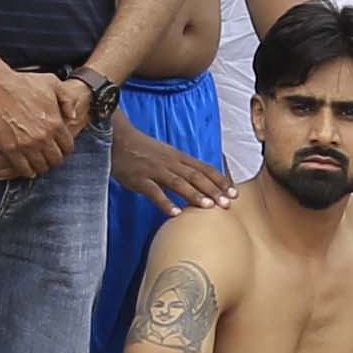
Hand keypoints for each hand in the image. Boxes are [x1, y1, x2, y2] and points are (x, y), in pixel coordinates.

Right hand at [0, 68, 85, 179]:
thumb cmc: (22, 82)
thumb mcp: (52, 83)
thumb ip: (67, 101)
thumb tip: (73, 117)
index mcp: (56, 123)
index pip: (68, 147)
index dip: (65, 150)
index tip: (60, 149)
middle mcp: (44, 137)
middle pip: (56, 160)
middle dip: (54, 160)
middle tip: (49, 158)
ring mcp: (27, 144)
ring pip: (40, 166)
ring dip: (40, 166)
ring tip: (38, 164)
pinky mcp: (10, 148)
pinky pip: (22, 168)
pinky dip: (26, 171)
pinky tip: (27, 169)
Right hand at [103, 111, 224, 211]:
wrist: (118, 139)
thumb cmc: (143, 149)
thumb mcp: (167, 154)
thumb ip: (183, 166)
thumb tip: (202, 180)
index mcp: (179, 157)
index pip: (205, 168)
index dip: (220, 181)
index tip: (234, 193)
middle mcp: (171, 163)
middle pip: (196, 176)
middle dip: (213, 190)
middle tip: (227, 204)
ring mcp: (155, 170)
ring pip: (178, 182)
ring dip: (194, 195)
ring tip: (208, 207)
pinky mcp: (140, 179)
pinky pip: (154, 192)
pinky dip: (165, 202)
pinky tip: (175, 214)